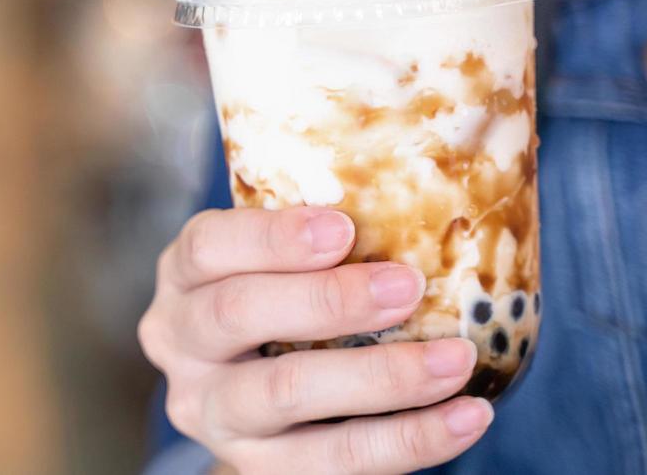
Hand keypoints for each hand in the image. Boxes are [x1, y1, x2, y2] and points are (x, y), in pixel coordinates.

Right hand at [138, 207, 492, 473]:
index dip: (272, 237)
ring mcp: (214, 414)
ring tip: (455, 358)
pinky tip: (466, 416)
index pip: (207, 247)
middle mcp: (179, 344)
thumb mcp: (265, 257)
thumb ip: (310, 233)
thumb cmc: (273, 290)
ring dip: (381, 376)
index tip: (345, 227)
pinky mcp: (256, 468)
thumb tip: (417, 198)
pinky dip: (409, 440)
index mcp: (181, 276)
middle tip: (407, 286)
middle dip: (328, 299)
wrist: (248, 386)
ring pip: (286, 394)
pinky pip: (335, 460)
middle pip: (238, 315)